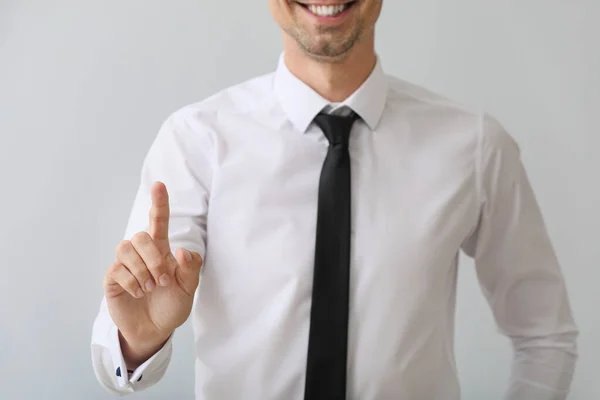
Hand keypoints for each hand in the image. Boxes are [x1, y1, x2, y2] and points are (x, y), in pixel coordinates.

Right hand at [103, 182, 202, 359]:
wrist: (155, 330)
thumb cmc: (172, 304)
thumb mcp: (188, 288)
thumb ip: (190, 268)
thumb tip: (183, 250)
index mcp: (161, 250)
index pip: (158, 221)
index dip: (158, 202)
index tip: (159, 185)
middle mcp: (141, 253)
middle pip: (141, 236)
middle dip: (153, 258)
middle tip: (162, 280)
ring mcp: (125, 265)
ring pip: (125, 248)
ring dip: (141, 269)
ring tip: (150, 287)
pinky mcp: (113, 279)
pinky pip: (117, 269)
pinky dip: (131, 282)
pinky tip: (138, 293)